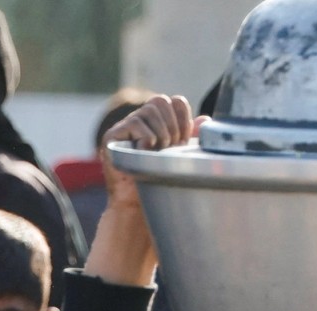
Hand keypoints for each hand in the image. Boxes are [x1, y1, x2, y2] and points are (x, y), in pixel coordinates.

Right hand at [101, 94, 197, 208]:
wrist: (137, 203)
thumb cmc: (158, 181)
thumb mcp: (181, 156)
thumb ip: (192, 136)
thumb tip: (204, 119)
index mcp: (158, 121)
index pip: (175, 101)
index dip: (183, 117)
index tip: (183, 139)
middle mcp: (140, 119)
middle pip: (161, 101)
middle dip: (172, 125)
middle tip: (170, 148)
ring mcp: (124, 126)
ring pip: (149, 110)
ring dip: (160, 133)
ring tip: (157, 152)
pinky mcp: (112, 135)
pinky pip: (135, 123)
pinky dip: (145, 137)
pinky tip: (144, 152)